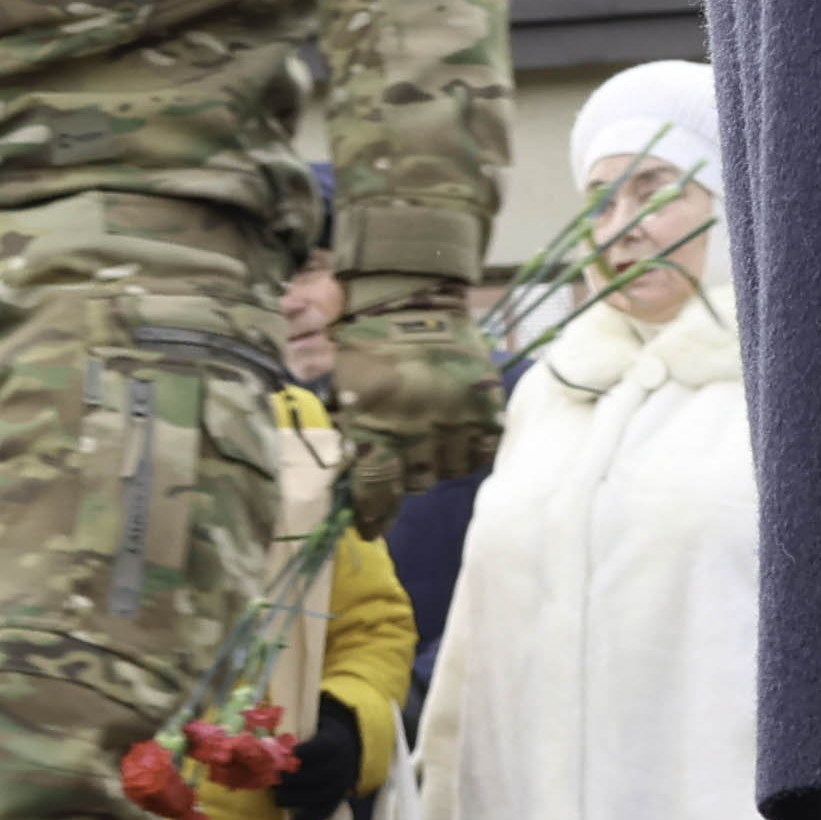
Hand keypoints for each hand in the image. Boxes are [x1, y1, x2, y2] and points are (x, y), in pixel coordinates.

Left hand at [282, 699, 369, 819]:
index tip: (288, 754)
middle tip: (274, 778)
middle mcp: (342, 763)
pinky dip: (312, 819)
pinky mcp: (338, 798)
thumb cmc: (316, 733)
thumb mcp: (309, 723)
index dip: (305, 752)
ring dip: (298, 798)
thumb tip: (258, 720)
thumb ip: (289, 725)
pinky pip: (327, 811)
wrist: (345, 746)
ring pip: (321, 794)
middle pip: (319, 774)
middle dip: (295, 778)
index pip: (321, 747)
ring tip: (278, 798)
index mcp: (334, 741)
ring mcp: (341, 783)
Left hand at [320, 272, 501, 530]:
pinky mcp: (484, 403)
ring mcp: (454, 416)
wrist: (410, 290)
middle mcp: (415, 427)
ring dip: (437, 463)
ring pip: (449, 469)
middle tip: (401, 463)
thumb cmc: (360, 331)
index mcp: (371, 422)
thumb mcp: (335, 379)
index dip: (374, 515)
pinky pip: (482, 449)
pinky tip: (458, 438)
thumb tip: (343, 466)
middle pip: (415, 482)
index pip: (375, 489)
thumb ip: (342, 424)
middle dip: (405, 477)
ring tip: (429, 443)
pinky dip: (471, 449)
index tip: (370, 529)